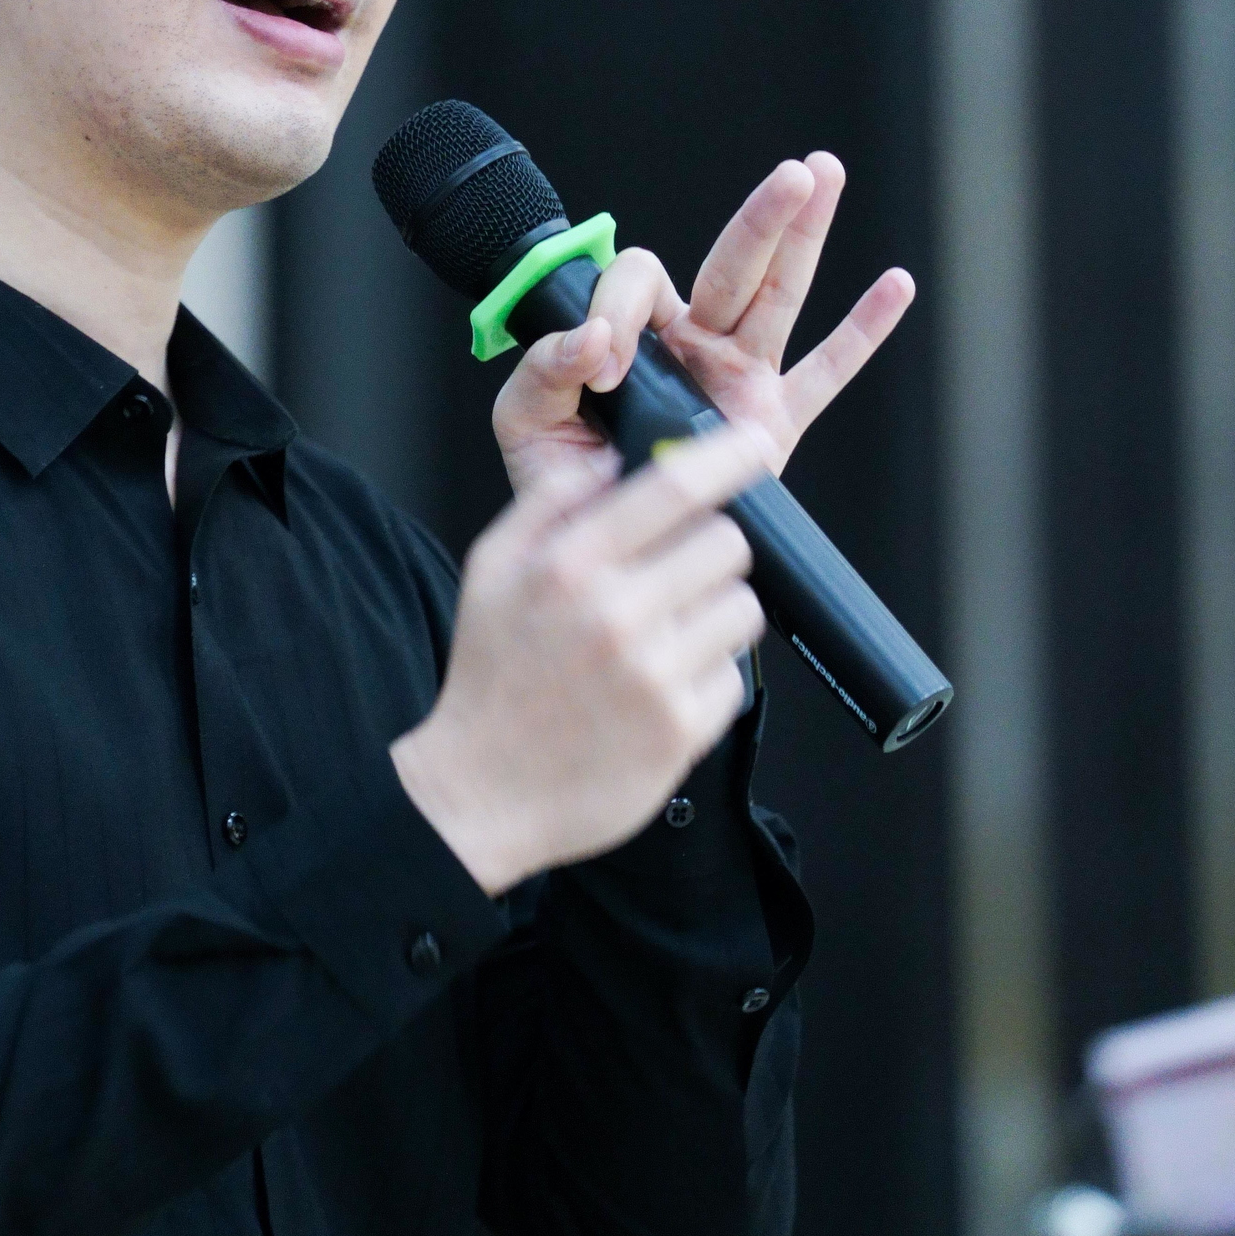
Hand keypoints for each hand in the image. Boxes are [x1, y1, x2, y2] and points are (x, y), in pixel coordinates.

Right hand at [391, 423, 772, 895]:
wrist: (482, 792)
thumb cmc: (491, 677)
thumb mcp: (490, 568)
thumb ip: (548, 503)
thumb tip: (612, 461)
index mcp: (569, 565)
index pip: (674, 487)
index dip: (727, 456)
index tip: (752, 443)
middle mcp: (617, 614)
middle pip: (726, 542)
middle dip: (709, 546)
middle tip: (677, 570)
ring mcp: (655, 676)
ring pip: (741, 606)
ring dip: (715, 610)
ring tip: (669, 631)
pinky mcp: (683, 731)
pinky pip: (735, 676)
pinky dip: (709, 675)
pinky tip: (663, 685)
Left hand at [491, 152, 913, 498]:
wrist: (601, 556)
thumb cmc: (562, 488)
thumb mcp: (527, 421)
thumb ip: (544, 370)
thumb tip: (591, 340)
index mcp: (633, 334)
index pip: (639, 282)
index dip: (620, 308)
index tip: (603, 364)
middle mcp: (691, 343)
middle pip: (732, 263)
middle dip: (763, 217)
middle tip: (795, 174)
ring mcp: (737, 378)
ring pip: (779, 296)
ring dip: (807, 237)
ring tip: (828, 176)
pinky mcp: (770, 423)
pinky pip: (824, 373)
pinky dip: (863, 332)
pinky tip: (896, 285)